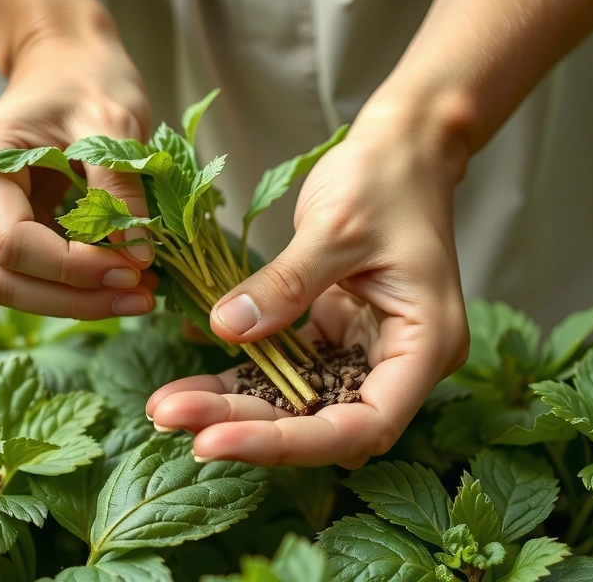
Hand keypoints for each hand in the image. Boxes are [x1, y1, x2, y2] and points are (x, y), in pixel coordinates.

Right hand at [0, 34, 158, 318]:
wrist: (66, 61)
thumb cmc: (86, 78)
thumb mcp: (113, 122)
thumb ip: (119, 187)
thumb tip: (135, 255)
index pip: (11, 242)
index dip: (71, 269)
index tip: (133, 269)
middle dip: (72, 299)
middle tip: (141, 298)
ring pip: (10, 287)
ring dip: (73, 302)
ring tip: (138, 296)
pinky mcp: (0, 231)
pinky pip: (28, 276)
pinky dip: (73, 289)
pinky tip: (120, 283)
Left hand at [146, 110, 470, 468]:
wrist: (402, 147)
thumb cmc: (387, 178)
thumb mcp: (335, 226)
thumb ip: (285, 285)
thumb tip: (225, 329)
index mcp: (426, 345)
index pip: (363, 426)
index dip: (291, 444)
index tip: (220, 439)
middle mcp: (398, 361)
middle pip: (322, 421)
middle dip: (246, 426)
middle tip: (172, 417)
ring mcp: (364, 351)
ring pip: (297, 401)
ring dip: (234, 407)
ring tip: (167, 407)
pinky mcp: (334, 335)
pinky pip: (284, 368)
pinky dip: (240, 375)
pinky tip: (190, 380)